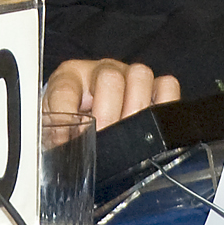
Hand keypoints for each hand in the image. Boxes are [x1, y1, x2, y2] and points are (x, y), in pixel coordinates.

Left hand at [43, 58, 180, 129]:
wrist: (90, 115)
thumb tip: (60, 154)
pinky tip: (151, 128)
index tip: (66, 142)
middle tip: (103, 140)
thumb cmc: (74, 122)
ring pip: (140, 76)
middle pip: (109, 78)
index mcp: (69, 77)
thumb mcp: (58, 128)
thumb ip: (55, 137)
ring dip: (135, 111)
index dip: (65, 118)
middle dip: (107, 116)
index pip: (65, 89)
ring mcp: (129, 75)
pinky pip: (168, 85)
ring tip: (128, 137)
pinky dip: (163, 106)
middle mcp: (100, 70)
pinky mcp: (154, 86)